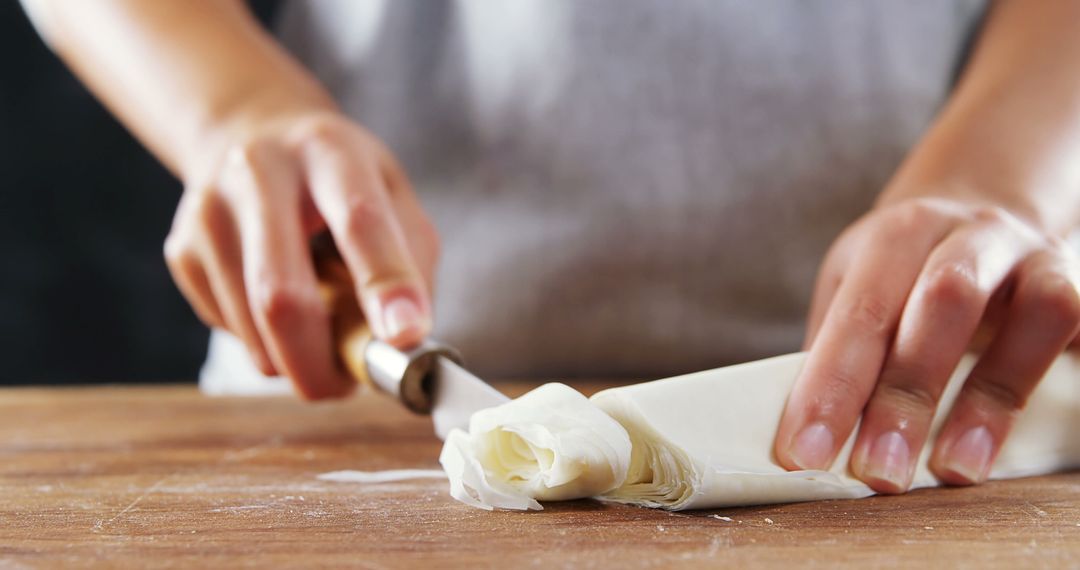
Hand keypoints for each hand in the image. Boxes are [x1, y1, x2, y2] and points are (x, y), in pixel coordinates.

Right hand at [164, 109, 438, 398]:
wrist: (250, 135)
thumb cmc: (341, 180)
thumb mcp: (393, 194)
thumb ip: (410, 263)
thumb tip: (400, 342)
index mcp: (329, 150)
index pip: (359, 220)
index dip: (385, 283)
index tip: (404, 336)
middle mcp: (259, 172)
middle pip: (282, 295)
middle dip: (321, 362)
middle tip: (348, 385)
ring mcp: (209, 212)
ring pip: (253, 330)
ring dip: (297, 357)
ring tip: (321, 323)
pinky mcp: (181, 250)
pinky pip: (231, 332)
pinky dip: (267, 341)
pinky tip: (278, 297)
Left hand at [774, 197, 1079, 491]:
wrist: (984, 207)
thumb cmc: (902, 274)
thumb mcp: (854, 287)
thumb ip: (834, 351)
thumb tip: (805, 438)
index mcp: (898, 235)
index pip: (859, 313)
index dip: (831, 388)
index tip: (805, 455)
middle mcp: (970, 236)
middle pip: (944, 301)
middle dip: (907, 394)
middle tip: (877, 473)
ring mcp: (1036, 257)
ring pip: (1036, 311)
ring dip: (990, 399)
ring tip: (954, 469)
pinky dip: (1065, 375)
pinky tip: (1031, 434)